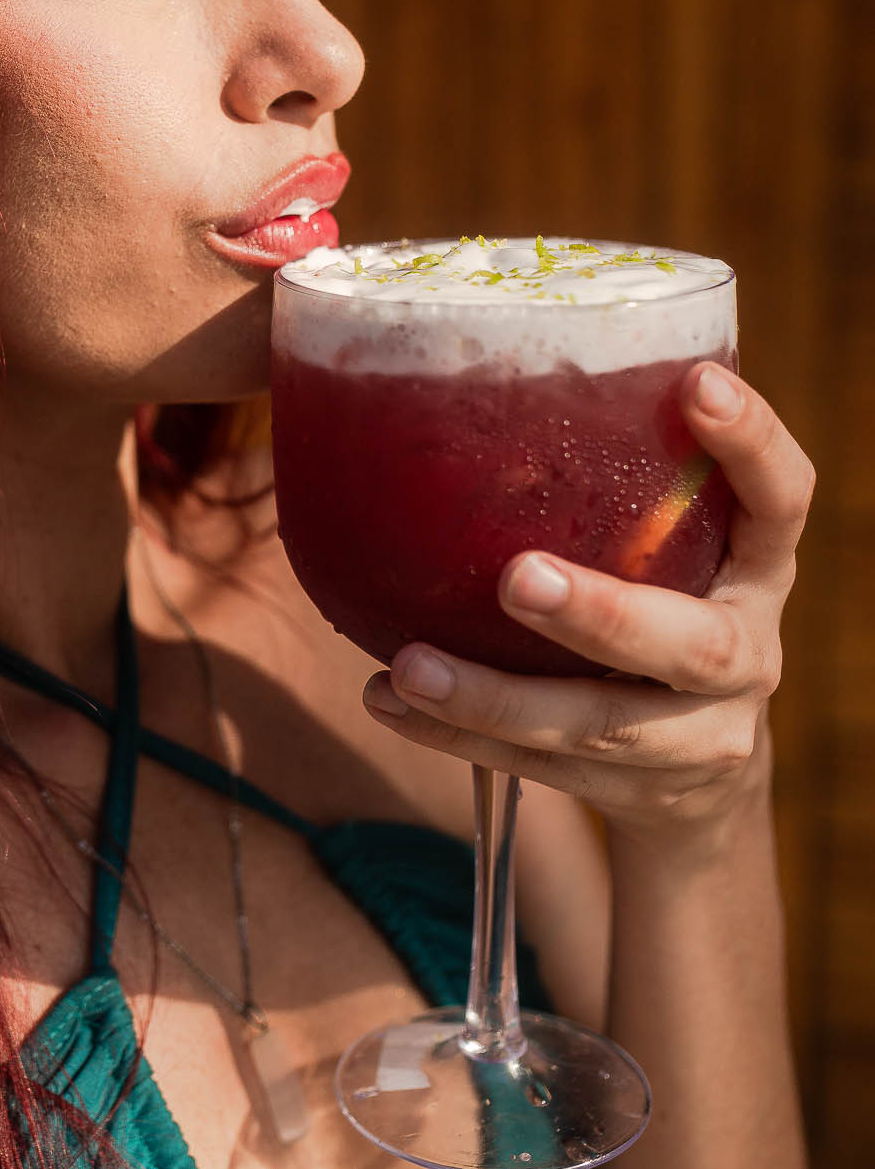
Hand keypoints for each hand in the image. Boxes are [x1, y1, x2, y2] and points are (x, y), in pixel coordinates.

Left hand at [361, 363, 814, 840]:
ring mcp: (699, 734)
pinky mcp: (640, 791)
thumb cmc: (657, 606)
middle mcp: (745, 651)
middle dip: (603, 615)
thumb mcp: (670, 548)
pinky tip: (388, 703)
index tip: (698, 384)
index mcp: (756, 566)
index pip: (780, 497)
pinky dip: (458, 736)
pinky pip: (542, 768)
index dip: (752, 443)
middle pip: (692, 643)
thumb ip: (616, 483)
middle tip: (517, 577)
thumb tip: (450, 377)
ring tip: (408, 668)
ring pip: (600, 726)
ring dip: (494, 698)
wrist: (699, 777)